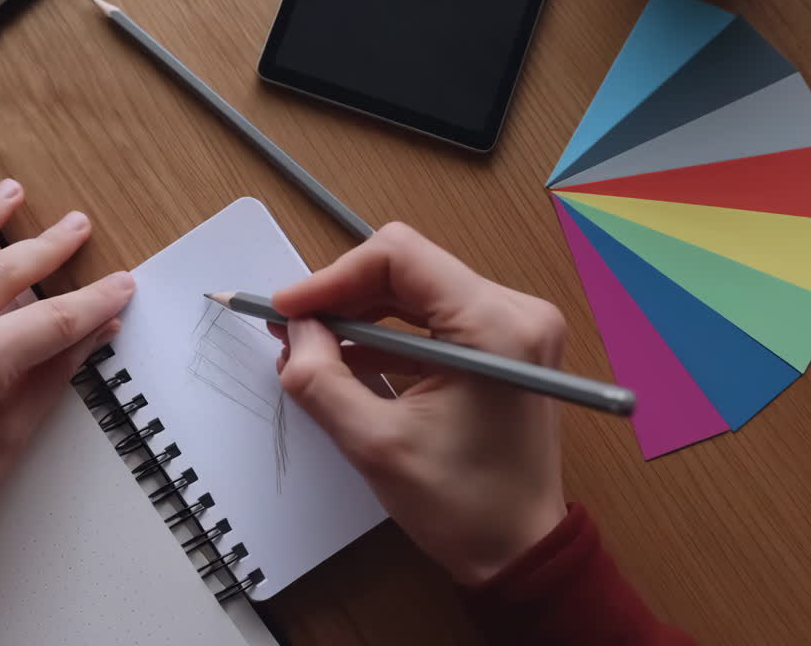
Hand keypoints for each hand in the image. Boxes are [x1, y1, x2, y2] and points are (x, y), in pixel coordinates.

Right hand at [270, 223, 566, 584]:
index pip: (399, 257)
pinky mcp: (504, 346)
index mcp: (495, 326)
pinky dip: (387, 334)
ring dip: (360, 315)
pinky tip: (347, 360)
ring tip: (311, 347)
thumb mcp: (374, 444)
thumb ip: (322, 379)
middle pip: (407, 268)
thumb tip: (294, 332)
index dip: (332, 277)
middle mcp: (514, 312)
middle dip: (342, 296)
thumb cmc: (465, 507)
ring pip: (415, 290)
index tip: (288, 309)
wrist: (522, 552)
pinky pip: (433, 318)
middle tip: (291, 329)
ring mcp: (514, 327)